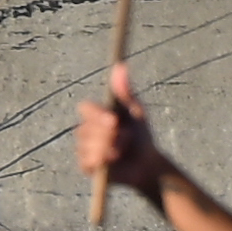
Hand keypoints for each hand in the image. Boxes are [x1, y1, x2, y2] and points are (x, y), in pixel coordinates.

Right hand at [73, 70, 165, 200]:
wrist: (147, 165)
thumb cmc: (142, 136)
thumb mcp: (136, 112)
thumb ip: (125, 91)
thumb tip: (120, 65)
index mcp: (96, 115)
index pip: (85, 108)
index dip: (97, 114)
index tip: (114, 120)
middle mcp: (86, 130)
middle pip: (87, 128)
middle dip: (109, 135)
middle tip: (127, 139)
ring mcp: (84, 148)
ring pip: (88, 145)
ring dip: (110, 148)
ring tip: (122, 152)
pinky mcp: (86, 165)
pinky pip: (88, 160)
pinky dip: (103, 160)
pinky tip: (113, 161)